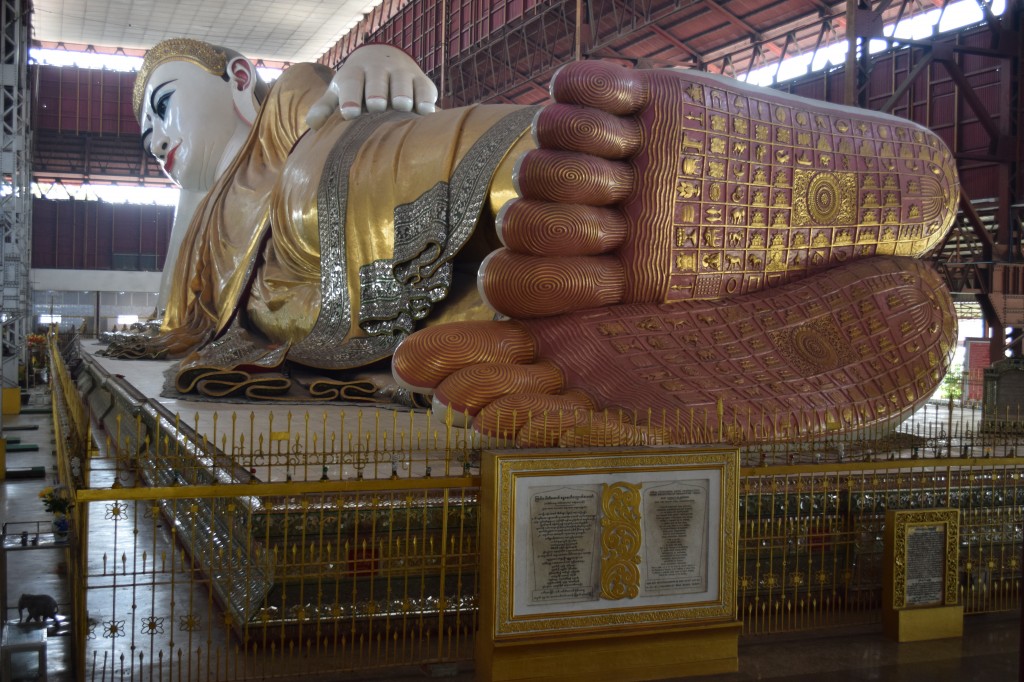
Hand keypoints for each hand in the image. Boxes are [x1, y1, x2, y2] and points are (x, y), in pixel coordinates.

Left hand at [306, 44, 437, 129]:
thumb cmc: (358, 84)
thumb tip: (313, 125)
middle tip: (377, 106)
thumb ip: (326, 107)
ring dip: (403, 94)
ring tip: (403, 107)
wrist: (384, 57)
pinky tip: (425, 113)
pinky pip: (426, 89)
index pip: (351, 82)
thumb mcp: (340, 90)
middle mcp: (379, 68)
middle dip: (377, 91)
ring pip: (403, 82)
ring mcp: (402, 72)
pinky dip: (426, 100)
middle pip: (377, 79)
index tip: (350, 113)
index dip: (350, 96)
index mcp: (355, 72)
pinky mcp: (422, 81)